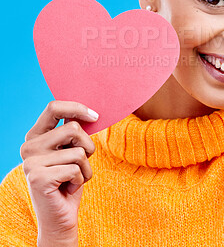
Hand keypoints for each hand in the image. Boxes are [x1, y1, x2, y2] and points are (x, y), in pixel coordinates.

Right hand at [20, 101, 98, 245]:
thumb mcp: (72, 150)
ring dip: (85, 167)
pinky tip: (68, 188)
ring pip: (79, 151)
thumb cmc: (70, 179)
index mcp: (36, 136)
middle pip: (73, 128)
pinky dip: (81, 180)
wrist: (60, 216)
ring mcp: (31, 162)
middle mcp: (28, 146)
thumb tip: (90, 111)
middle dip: (87, 147)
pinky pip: (77, 169)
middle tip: (78, 164)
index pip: (54, 107)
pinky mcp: (38, 178)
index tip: (95, 117)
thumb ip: (74, 131)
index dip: (78, 108)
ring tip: (73, 178)